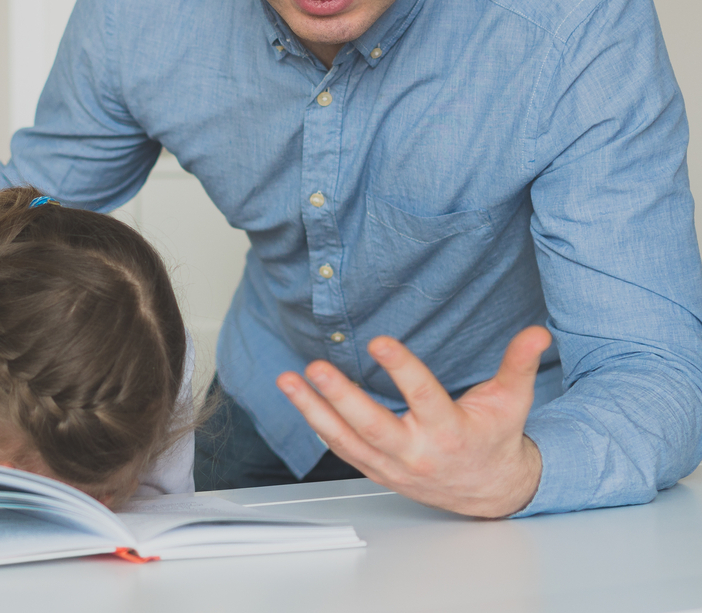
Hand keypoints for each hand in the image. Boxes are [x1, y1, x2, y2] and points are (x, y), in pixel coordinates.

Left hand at [277, 326, 551, 517]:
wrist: (491, 492)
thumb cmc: (495, 440)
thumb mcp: (513, 402)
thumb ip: (519, 365)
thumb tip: (537, 333)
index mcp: (451, 432)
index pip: (424, 397)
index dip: (401, 368)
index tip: (380, 341)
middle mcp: (418, 452)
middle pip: (373, 426)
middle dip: (341, 397)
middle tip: (315, 367)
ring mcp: (394, 466)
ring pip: (346, 440)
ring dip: (312, 410)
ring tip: (288, 381)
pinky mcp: (379, 471)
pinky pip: (342, 450)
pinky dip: (319, 427)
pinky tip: (300, 402)